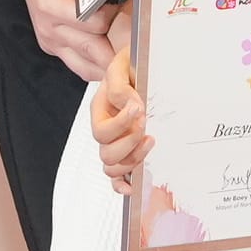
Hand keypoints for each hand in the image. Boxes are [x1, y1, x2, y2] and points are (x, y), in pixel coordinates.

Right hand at [0, 0, 121, 71]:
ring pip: (89, 67)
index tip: (129, 3)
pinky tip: (114, 49)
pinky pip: (83, 66)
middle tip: (140, 31)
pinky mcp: (57, 46)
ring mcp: (52, 41)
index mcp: (50, 4)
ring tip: (129, 44)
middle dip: (120, 44)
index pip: (95, 24)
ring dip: (111, 60)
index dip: (116, 15)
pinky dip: (100, 62)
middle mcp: (49, 28)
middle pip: (96, 51)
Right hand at [84, 56, 150, 193]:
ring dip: (133, 159)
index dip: (120, 125)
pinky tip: (133, 186)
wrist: (140, 65)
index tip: (138, 108)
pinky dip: (122, 185)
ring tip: (150, 140)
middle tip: (145, 125)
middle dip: (129, 143)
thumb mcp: (124, 64)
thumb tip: (130, 106)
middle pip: (106, 153)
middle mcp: (104, 128)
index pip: (102, 131)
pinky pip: (117, 177)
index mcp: (100, 110)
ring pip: (112, 167)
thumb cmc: (132, 64)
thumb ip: (121, 85)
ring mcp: (114, 142)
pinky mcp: (126, 151)